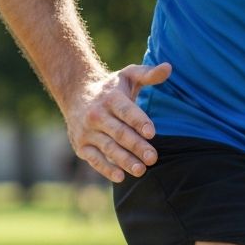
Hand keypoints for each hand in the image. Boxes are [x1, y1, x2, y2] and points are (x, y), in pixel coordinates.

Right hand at [64, 62, 171, 182]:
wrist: (76, 93)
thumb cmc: (111, 87)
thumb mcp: (128, 75)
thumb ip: (149, 74)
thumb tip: (169, 67)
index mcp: (111, 98)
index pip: (126, 111)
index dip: (139, 122)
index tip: (152, 133)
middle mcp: (97, 115)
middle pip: (119, 133)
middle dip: (137, 146)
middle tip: (153, 158)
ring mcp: (87, 132)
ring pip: (108, 148)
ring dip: (124, 160)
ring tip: (141, 170)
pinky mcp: (81, 145)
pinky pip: (94, 159)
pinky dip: (106, 168)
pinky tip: (121, 176)